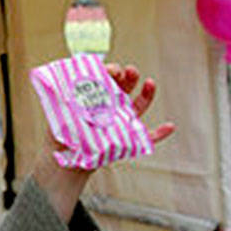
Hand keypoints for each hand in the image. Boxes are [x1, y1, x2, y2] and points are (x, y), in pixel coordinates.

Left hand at [32, 63, 174, 223]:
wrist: (66, 160)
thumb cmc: (63, 133)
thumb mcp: (60, 114)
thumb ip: (63, 101)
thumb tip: (62, 85)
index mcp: (95, 96)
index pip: (105, 79)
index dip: (110, 72)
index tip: (110, 70)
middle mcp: (111, 106)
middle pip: (123, 87)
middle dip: (128, 76)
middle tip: (128, 71)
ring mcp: (122, 122)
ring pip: (137, 105)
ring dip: (146, 93)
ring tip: (150, 82)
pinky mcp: (129, 140)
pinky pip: (147, 137)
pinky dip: (160, 133)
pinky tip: (170, 126)